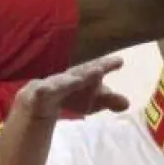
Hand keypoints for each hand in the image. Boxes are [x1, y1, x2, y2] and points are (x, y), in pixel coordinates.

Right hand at [14, 57, 129, 118]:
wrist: (38, 100)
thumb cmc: (71, 96)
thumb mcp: (93, 100)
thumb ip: (110, 100)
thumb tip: (127, 103)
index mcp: (81, 76)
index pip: (95, 70)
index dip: (106, 65)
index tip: (120, 61)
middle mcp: (67, 78)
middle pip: (79, 74)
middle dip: (89, 72)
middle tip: (100, 69)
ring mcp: (51, 85)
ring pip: (60, 83)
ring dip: (68, 81)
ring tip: (77, 80)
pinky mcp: (37, 95)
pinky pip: (39, 93)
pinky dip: (41, 91)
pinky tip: (42, 89)